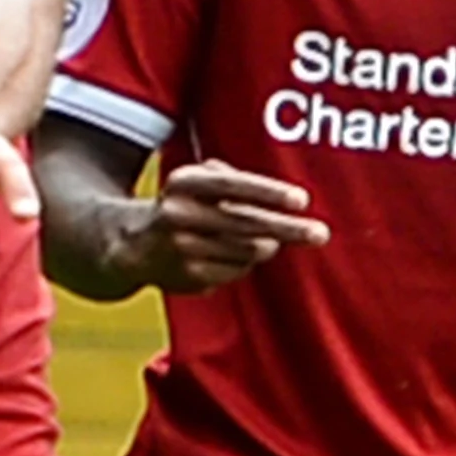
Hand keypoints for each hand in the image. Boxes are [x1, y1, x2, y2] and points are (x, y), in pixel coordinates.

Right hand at [130, 157, 320, 290]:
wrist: (136, 245)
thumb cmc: (185, 205)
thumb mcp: (198, 180)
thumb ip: (235, 179)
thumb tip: (284, 203)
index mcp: (183, 182)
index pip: (232, 185)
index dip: (268, 192)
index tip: (302, 200)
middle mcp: (178, 214)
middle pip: (246, 222)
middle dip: (287, 228)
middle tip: (320, 233)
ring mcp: (182, 248)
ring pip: (247, 250)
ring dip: (268, 246)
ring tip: (274, 241)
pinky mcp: (189, 276)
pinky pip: (237, 271)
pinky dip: (245, 263)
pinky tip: (238, 256)